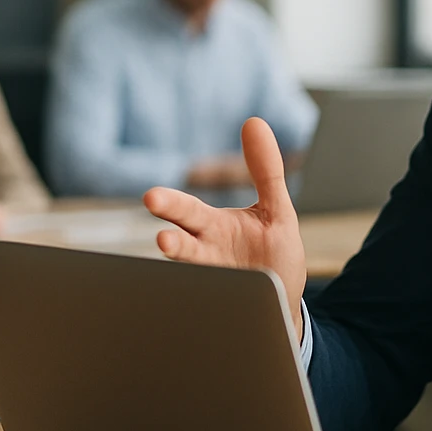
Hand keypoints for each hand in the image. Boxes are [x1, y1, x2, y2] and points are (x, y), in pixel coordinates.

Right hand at [144, 118, 306, 336]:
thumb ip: (265, 170)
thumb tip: (254, 122)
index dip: (172, 207)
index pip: (188, 213)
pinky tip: (212, 306)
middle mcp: (208, 257)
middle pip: (184, 244)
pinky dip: (208, 306)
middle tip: (160, 235)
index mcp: (215, 229)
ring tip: (176, 259)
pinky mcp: (227, 308)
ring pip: (194, 277)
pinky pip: (211, 307)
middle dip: (172, 240)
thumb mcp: (276, 208)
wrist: (280, 304)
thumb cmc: (273, 253)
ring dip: (188, 272)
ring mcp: (216, 284)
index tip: (151, 198)